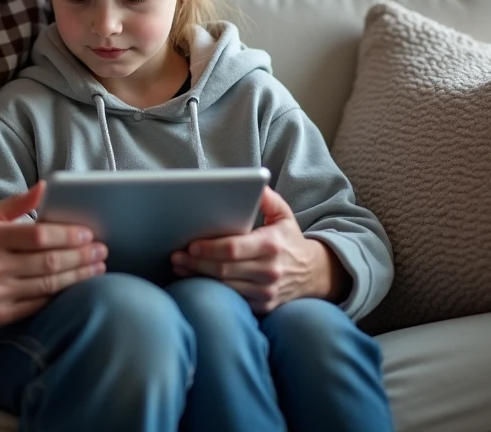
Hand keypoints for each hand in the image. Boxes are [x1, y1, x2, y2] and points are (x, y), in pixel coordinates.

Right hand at [0, 182, 106, 328]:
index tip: (88, 233)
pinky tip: (76, 286)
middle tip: (101, 251)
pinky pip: (39, 305)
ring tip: (97, 267)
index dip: (67, 235)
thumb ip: (16, 203)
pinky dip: (60, 295)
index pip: (38, 236)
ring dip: (78, 276)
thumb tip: (46, 187)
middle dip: (81, 256)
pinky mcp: (0, 315)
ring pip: (48, 285)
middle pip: (49, 262)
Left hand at [171, 186, 345, 312]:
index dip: (209, 248)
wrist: (314, 274)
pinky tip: (196, 281)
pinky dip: (213, 291)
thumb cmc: (289, 240)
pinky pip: (233, 300)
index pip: (233, 249)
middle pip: (223, 269)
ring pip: (224, 286)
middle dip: (196, 262)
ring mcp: (266, 292)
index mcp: (271, 245)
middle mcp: (270, 271)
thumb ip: (268, 199)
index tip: (191, 244)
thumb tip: (254, 183)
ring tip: (180, 266)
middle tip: (176, 255)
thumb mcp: (284, 215)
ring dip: (198, 277)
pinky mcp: (263, 306)